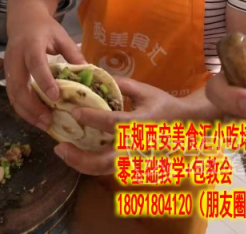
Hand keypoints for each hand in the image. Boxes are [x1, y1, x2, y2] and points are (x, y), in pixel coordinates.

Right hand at [4, 14, 85, 131]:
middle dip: (32, 106)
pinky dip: (23, 110)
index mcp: (31, 43)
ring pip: (13, 95)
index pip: (35, 63)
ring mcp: (8, 67)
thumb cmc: (44, 27)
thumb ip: (73, 54)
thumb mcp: (61, 36)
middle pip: (19, 85)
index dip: (44, 81)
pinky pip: (12, 96)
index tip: (56, 97)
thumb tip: (89, 74)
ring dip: (27, 112)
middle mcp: (16, 56)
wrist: (23, 19)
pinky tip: (36, 118)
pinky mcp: (6, 75)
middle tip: (49, 120)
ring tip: (44, 125)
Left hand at [54, 77, 183, 175]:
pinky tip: (77, 155)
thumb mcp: (145, 91)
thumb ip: (122, 85)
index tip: (74, 112)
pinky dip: (90, 165)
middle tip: (60, 146)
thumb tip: (96, 77)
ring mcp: (135, 159)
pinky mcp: (133, 166)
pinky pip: (108, 169)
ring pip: (104, 169)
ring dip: (81, 164)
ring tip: (63, 152)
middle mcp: (136, 145)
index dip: (93, 118)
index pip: (114, 123)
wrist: (185, 127)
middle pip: (105, 159)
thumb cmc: (164, 105)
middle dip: (79, 156)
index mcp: (141, 123)